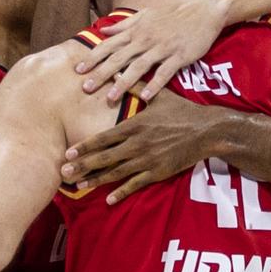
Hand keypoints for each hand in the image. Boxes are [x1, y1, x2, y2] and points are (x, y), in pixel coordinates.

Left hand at [61, 89, 223, 203]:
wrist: (206, 131)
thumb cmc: (183, 112)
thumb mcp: (159, 96)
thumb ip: (135, 86)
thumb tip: (116, 73)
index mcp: (135, 126)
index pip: (104, 138)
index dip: (85, 146)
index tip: (68, 152)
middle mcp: (137, 144)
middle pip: (104, 158)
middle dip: (83, 166)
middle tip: (64, 172)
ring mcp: (147, 160)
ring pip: (116, 173)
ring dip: (96, 180)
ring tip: (79, 186)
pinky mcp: (158, 172)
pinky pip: (136, 184)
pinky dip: (121, 191)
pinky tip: (109, 199)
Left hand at [76, 0, 229, 101]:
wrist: (202, 11)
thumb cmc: (173, 14)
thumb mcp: (145, 15)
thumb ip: (123, 25)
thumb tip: (102, 30)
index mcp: (136, 31)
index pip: (109, 45)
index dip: (92, 58)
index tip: (77, 70)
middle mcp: (145, 39)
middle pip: (119, 58)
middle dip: (101, 73)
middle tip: (85, 88)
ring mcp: (162, 48)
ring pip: (138, 67)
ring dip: (123, 83)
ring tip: (110, 97)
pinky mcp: (179, 56)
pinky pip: (165, 72)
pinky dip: (154, 84)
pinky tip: (145, 97)